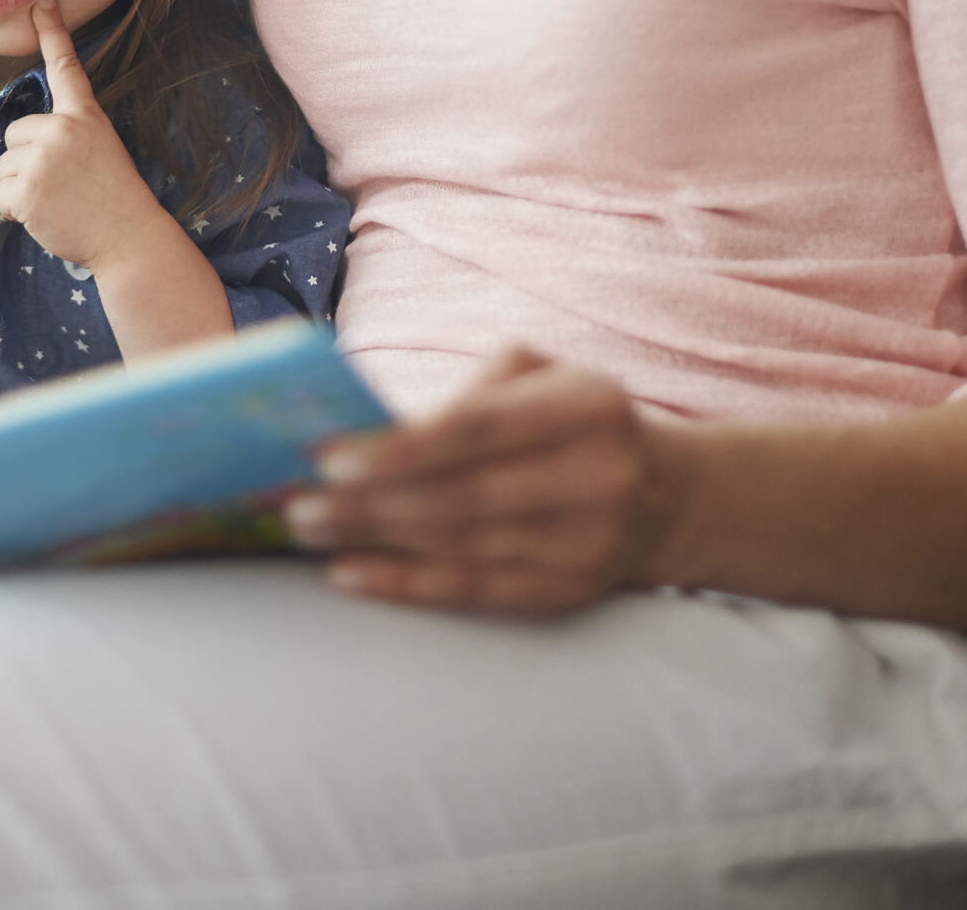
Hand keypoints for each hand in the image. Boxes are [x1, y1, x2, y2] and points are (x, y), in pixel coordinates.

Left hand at [0, 0, 173, 272]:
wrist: (128, 238)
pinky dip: (15, 211)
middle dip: (26, 161)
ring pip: (4, 167)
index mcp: (84, 117)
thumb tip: (24, 147)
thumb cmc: (113, 199)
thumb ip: (65, 138)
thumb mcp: (100, 151)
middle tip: (60, 185)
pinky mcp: (27, 188)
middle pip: (14, 135)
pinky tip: (44, 215)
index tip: (44, 3)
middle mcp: (62, 130)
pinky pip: (0, 195)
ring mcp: (42, 158)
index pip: (66, 68)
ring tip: (56, 201)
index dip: (54, 33)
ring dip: (20, 188)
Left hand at [282, 345, 684, 612]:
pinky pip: (474, 589)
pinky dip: (406, 584)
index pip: (480, 428)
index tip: (332, 456)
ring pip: (461, 543)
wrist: (667, 494)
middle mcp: (596, 476)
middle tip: (298, 501)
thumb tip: (370, 425)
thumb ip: (469, 391)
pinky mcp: (569, 591)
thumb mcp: (542, 376)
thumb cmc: (574, 419)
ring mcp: (588, 542)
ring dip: (374, 539)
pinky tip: (350, 574)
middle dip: (371, 501)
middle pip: (464, 494)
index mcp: (587, 406)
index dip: (404, 446)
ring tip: (308, 529)